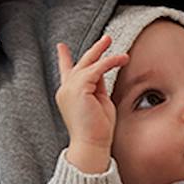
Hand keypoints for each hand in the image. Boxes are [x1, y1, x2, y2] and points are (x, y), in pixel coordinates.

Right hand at [55, 35, 129, 161]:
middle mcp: (66, 90)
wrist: (92, 144)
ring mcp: (69, 89)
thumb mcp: (100, 103)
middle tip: (106, 38)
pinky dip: (109, 62)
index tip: (61, 47)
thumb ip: (98, 87)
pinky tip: (122, 59)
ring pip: (88, 64)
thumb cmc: (98, 130)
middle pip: (78, 64)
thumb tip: (103, 74)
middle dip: (93, 50)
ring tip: (115, 44)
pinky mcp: (78, 89)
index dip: (64, 58)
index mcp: (70, 95)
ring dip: (103, 52)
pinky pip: (96, 69)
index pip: (66, 72)